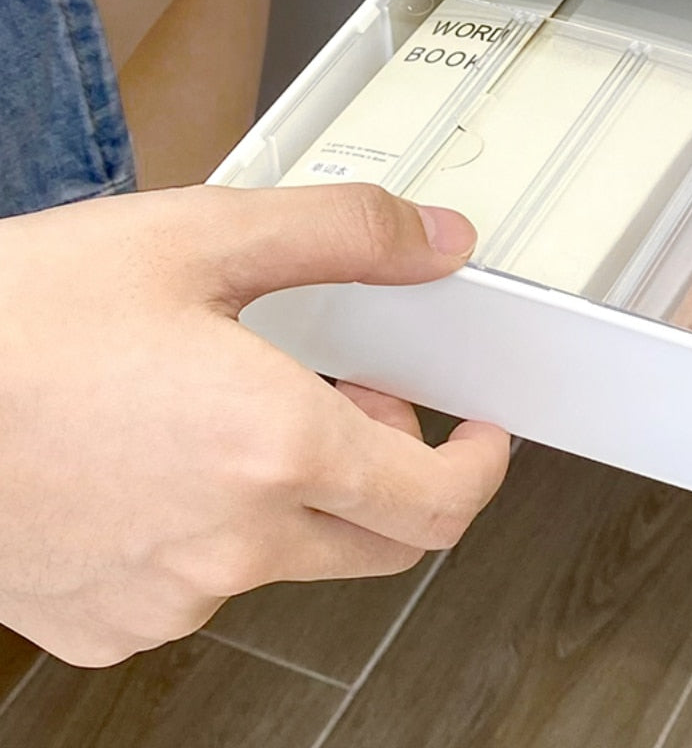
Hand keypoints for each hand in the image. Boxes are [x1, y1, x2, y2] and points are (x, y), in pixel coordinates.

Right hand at [0, 184, 509, 666]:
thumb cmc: (19, 318)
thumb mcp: (200, 237)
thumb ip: (343, 233)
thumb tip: (437, 238)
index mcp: (273, 448)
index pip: (438, 504)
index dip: (479, 470)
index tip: (479, 439)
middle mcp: (231, 545)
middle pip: (380, 541)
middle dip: (399, 474)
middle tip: (360, 402)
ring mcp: (167, 598)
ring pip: (292, 560)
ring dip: (303, 494)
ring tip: (242, 412)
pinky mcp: (106, 624)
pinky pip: (208, 586)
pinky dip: (223, 529)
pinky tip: (168, 462)